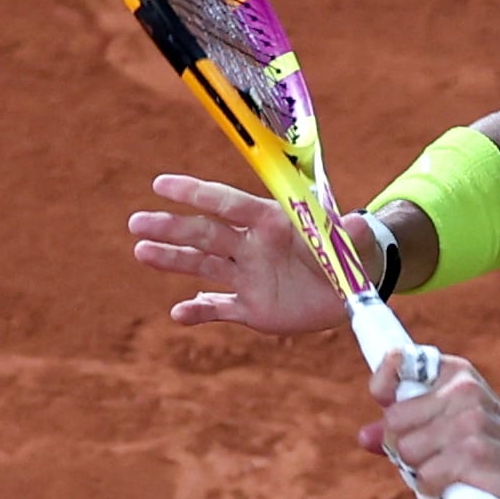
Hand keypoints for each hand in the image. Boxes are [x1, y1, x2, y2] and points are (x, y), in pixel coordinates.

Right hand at [126, 174, 352, 335]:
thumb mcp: (351, 244)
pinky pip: (219, 308)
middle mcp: (251, 245)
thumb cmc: (347, 255)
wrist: (351, 290)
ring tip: (141, 253)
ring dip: (172, 260)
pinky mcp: (251, 306)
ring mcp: (247, 275)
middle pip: (205, 233)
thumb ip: (351, 235)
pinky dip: (198, 311)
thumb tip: (363, 224)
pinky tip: (178, 314)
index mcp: (269, 222)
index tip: (161, 184)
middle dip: (171, 228)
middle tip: (137, 223)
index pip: (227, 203)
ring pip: (203, 266)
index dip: (195, 193)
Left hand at [361, 349, 499, 498]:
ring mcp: (469, 424)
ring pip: (407, 453)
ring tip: (443, 474)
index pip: (399, 363)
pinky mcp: (473, 457)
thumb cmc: (492, 448)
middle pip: (395, 422)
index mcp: (457, 373)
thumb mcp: (454, 422)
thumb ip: (409, 424)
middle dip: (402, 446)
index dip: (384, 387)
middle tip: (428, 457)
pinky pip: (425, 478)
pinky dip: (430, 491)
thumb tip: (364, 436)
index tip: (389, 404)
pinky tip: (450, 489)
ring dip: (417, 472)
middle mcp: (463, 392)